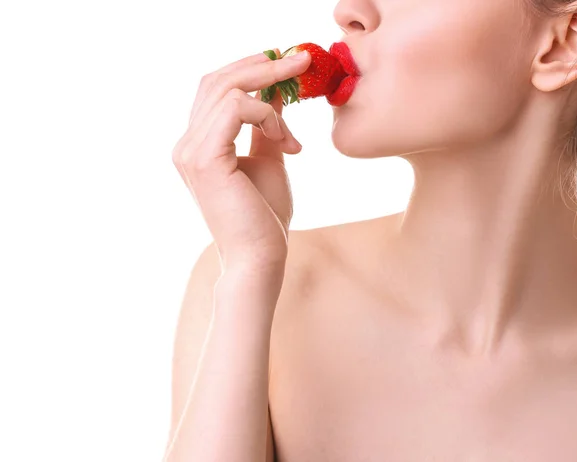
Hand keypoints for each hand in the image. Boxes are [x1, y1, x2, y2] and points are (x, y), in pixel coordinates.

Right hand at [172, 49, 311, 271]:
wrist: (260, 257)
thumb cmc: (264, 215)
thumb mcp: (268, 158)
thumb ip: (268, 123)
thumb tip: (277, 89)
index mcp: (197, 144)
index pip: (215, 88)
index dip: (250, 68)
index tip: (289, 64)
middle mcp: (185, 144)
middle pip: (217, 80)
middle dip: (263, 65)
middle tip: (302, 59)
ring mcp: (190, 150)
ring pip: (228, 88)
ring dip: (271, 91)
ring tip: (294, 121)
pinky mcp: (205, 158)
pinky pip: (237, 108)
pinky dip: (266, 114)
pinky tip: (284, 140)